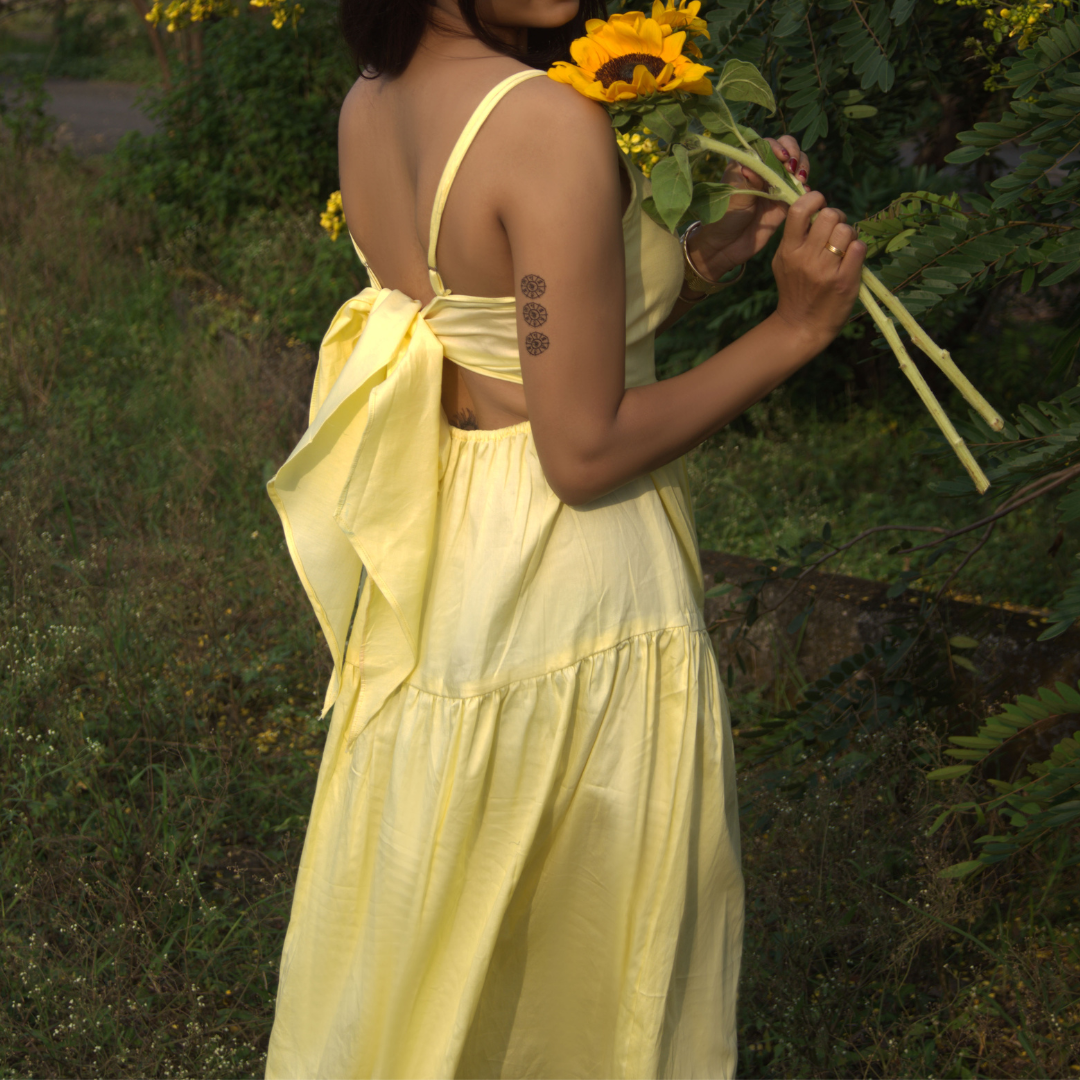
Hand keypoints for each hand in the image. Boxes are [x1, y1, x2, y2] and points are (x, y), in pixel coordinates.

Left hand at [686, 135, 809, 280]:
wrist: (727, 246)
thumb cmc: (724, 218)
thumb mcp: (735, 196)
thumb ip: (749, 180)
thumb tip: (753, 166)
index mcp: (748, 162)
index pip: (767, 144)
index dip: (778, 146)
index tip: (781, 157)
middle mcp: (764, 170)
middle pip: (787, 149)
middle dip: (794, 154)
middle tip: (792, 169)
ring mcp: (776, 185)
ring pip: (797, 166)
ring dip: (803, 168)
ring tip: (800, 180)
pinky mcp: (785, 201)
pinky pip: (801, 190)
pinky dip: (806, 188)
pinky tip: (804, 192)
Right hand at [771, 190, 865, 346]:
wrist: (801, 325)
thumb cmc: (794, 289)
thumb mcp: (783, 262)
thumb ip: (794, 236)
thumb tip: (813, 208)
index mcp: (788, 250)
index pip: (799, 209)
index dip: (814, 199)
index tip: (820, 204)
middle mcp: (806, 258)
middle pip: (830, 215)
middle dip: (837, 217)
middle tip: (835, 230)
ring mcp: (826, 270)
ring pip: (847, 230)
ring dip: (849, 235)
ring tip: (843, 247)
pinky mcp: (845, 281)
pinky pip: (859, 247)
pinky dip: (858, 250)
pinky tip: (851, 260)